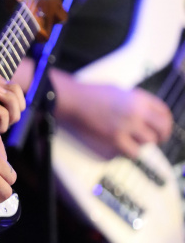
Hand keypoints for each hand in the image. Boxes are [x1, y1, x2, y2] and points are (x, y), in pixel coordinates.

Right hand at [56, 79, 172, 159]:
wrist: (75, 100)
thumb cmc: (93, 93)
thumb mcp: (120, 90)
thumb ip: (135, 101)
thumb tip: (146, 113)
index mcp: (139, 97)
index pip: (164, 111)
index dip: (167, 121)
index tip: (163, 126)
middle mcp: (137, 111)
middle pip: (163, 127)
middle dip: (163, 135)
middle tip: (158, 138)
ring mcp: (127, 125)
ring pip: (149, 141)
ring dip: (144, 142)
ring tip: (135, 140)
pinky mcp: (115, 138)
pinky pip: (134, 152)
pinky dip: (131, 151)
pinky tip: (125, 146)